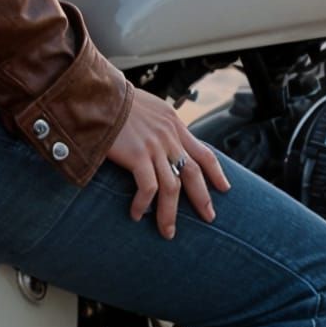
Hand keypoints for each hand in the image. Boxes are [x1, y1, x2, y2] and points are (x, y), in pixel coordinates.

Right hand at [106, 87, 231, 238]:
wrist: (100, 94)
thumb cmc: (117, 101)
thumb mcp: (148, 108)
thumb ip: (159, 125)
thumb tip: (160, 140)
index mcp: (173, 123)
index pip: (202, 150)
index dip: (215, 171)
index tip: (225, 187)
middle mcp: (168, 135)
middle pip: (193, 172)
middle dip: (202, 197)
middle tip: (209, 216)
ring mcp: (154, 146)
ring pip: (172, 187)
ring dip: (170, 213)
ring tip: (168, 231)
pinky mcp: (138, 154)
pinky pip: (148, 188)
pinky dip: (144, 204)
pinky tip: (137, 215)